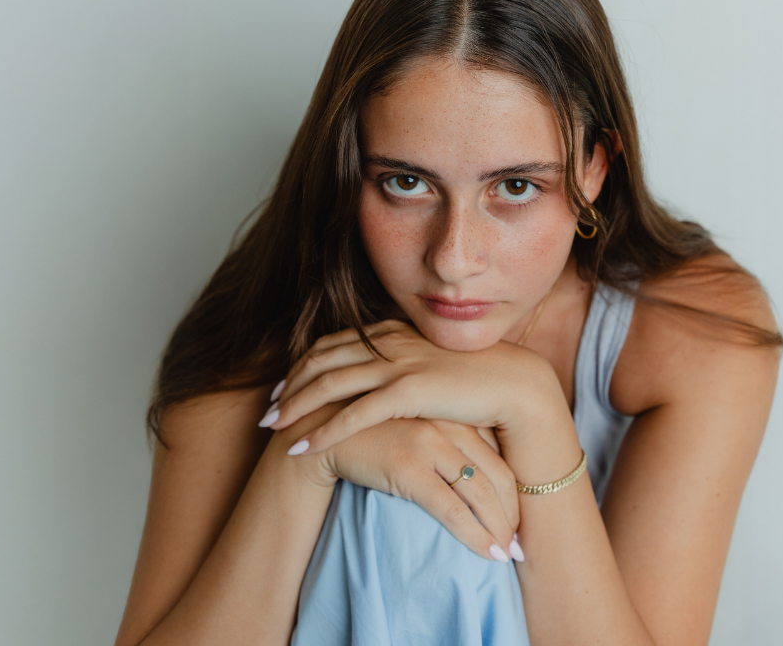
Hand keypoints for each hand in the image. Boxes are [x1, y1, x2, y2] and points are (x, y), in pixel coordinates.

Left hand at [266, 320, 563, 456]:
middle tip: (267, 412)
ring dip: (296, 408)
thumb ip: (406, 366)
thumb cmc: (479, 381)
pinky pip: (354, 414)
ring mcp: (398, 364)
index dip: (302, 366)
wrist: (515, 385)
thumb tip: (388, 382)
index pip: (333, 344)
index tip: (283, 387)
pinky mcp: (409, 391)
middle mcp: (389, 343)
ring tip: (272, 431)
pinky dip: (322, 432)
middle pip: (322, 361)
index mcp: (393, 333)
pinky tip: (301, 450)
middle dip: (290, 387)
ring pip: (329, 385)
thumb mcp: (433, 366)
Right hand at [270, 401, 522, 561]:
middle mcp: (448, 425)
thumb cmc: (369, 435)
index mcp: (454, 415)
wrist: (319, 431)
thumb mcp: (415, 428)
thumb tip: (475, 478)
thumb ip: (445, 441)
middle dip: (512, 518)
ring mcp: (429, 443)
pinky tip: (488, 554)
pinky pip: (452, 508)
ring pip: (481, 494)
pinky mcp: (407, 465)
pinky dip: (475, 535)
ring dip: (500, 531)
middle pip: (498, 478)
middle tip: (520, 548)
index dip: (515, 497)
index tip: (520, 525)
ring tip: (507, 557)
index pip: (500, 460)